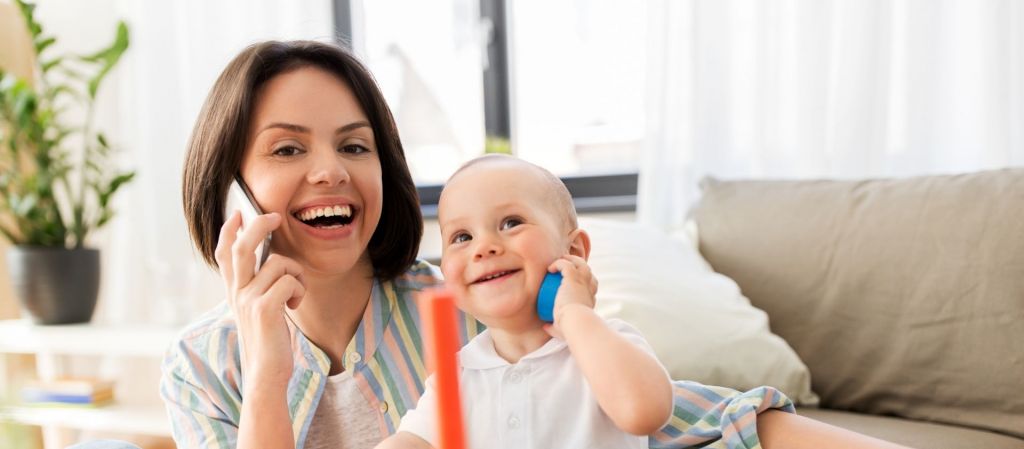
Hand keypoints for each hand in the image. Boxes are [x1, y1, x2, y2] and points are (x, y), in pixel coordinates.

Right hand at [216, 211, 305, 388]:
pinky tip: (295, 306)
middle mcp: (236, 293)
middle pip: (242, 247)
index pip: (224, 254)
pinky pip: (290, 280)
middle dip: (259, 225)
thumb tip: (272, 261)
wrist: (266, 374)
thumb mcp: (258, 310)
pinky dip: (300, 290)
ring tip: (295, 294)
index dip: (228, 231)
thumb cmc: (269, 342)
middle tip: (276, 217)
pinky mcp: (265, 309)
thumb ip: (259, 288)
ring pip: (279, 263)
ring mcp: (248, 300)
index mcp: (234, 292)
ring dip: (297, 274)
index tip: (238, 213)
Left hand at [543, 255, 597, 338]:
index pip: (589, 285)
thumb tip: (546, 327)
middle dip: (578, 265)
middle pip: (587, 271)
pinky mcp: (575, 277)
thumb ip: (554, 328)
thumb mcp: (562, 329)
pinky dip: (558, 263)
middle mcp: (590, 288)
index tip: (569, 282)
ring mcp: (583, 281)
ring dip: (570, 260)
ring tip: (559, 261)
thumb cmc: (570, 328)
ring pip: (580, 263)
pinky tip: (550, 268)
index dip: (582, 281)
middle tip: (564, 267)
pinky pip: (566, 264)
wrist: (574, 322)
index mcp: (590, 298)